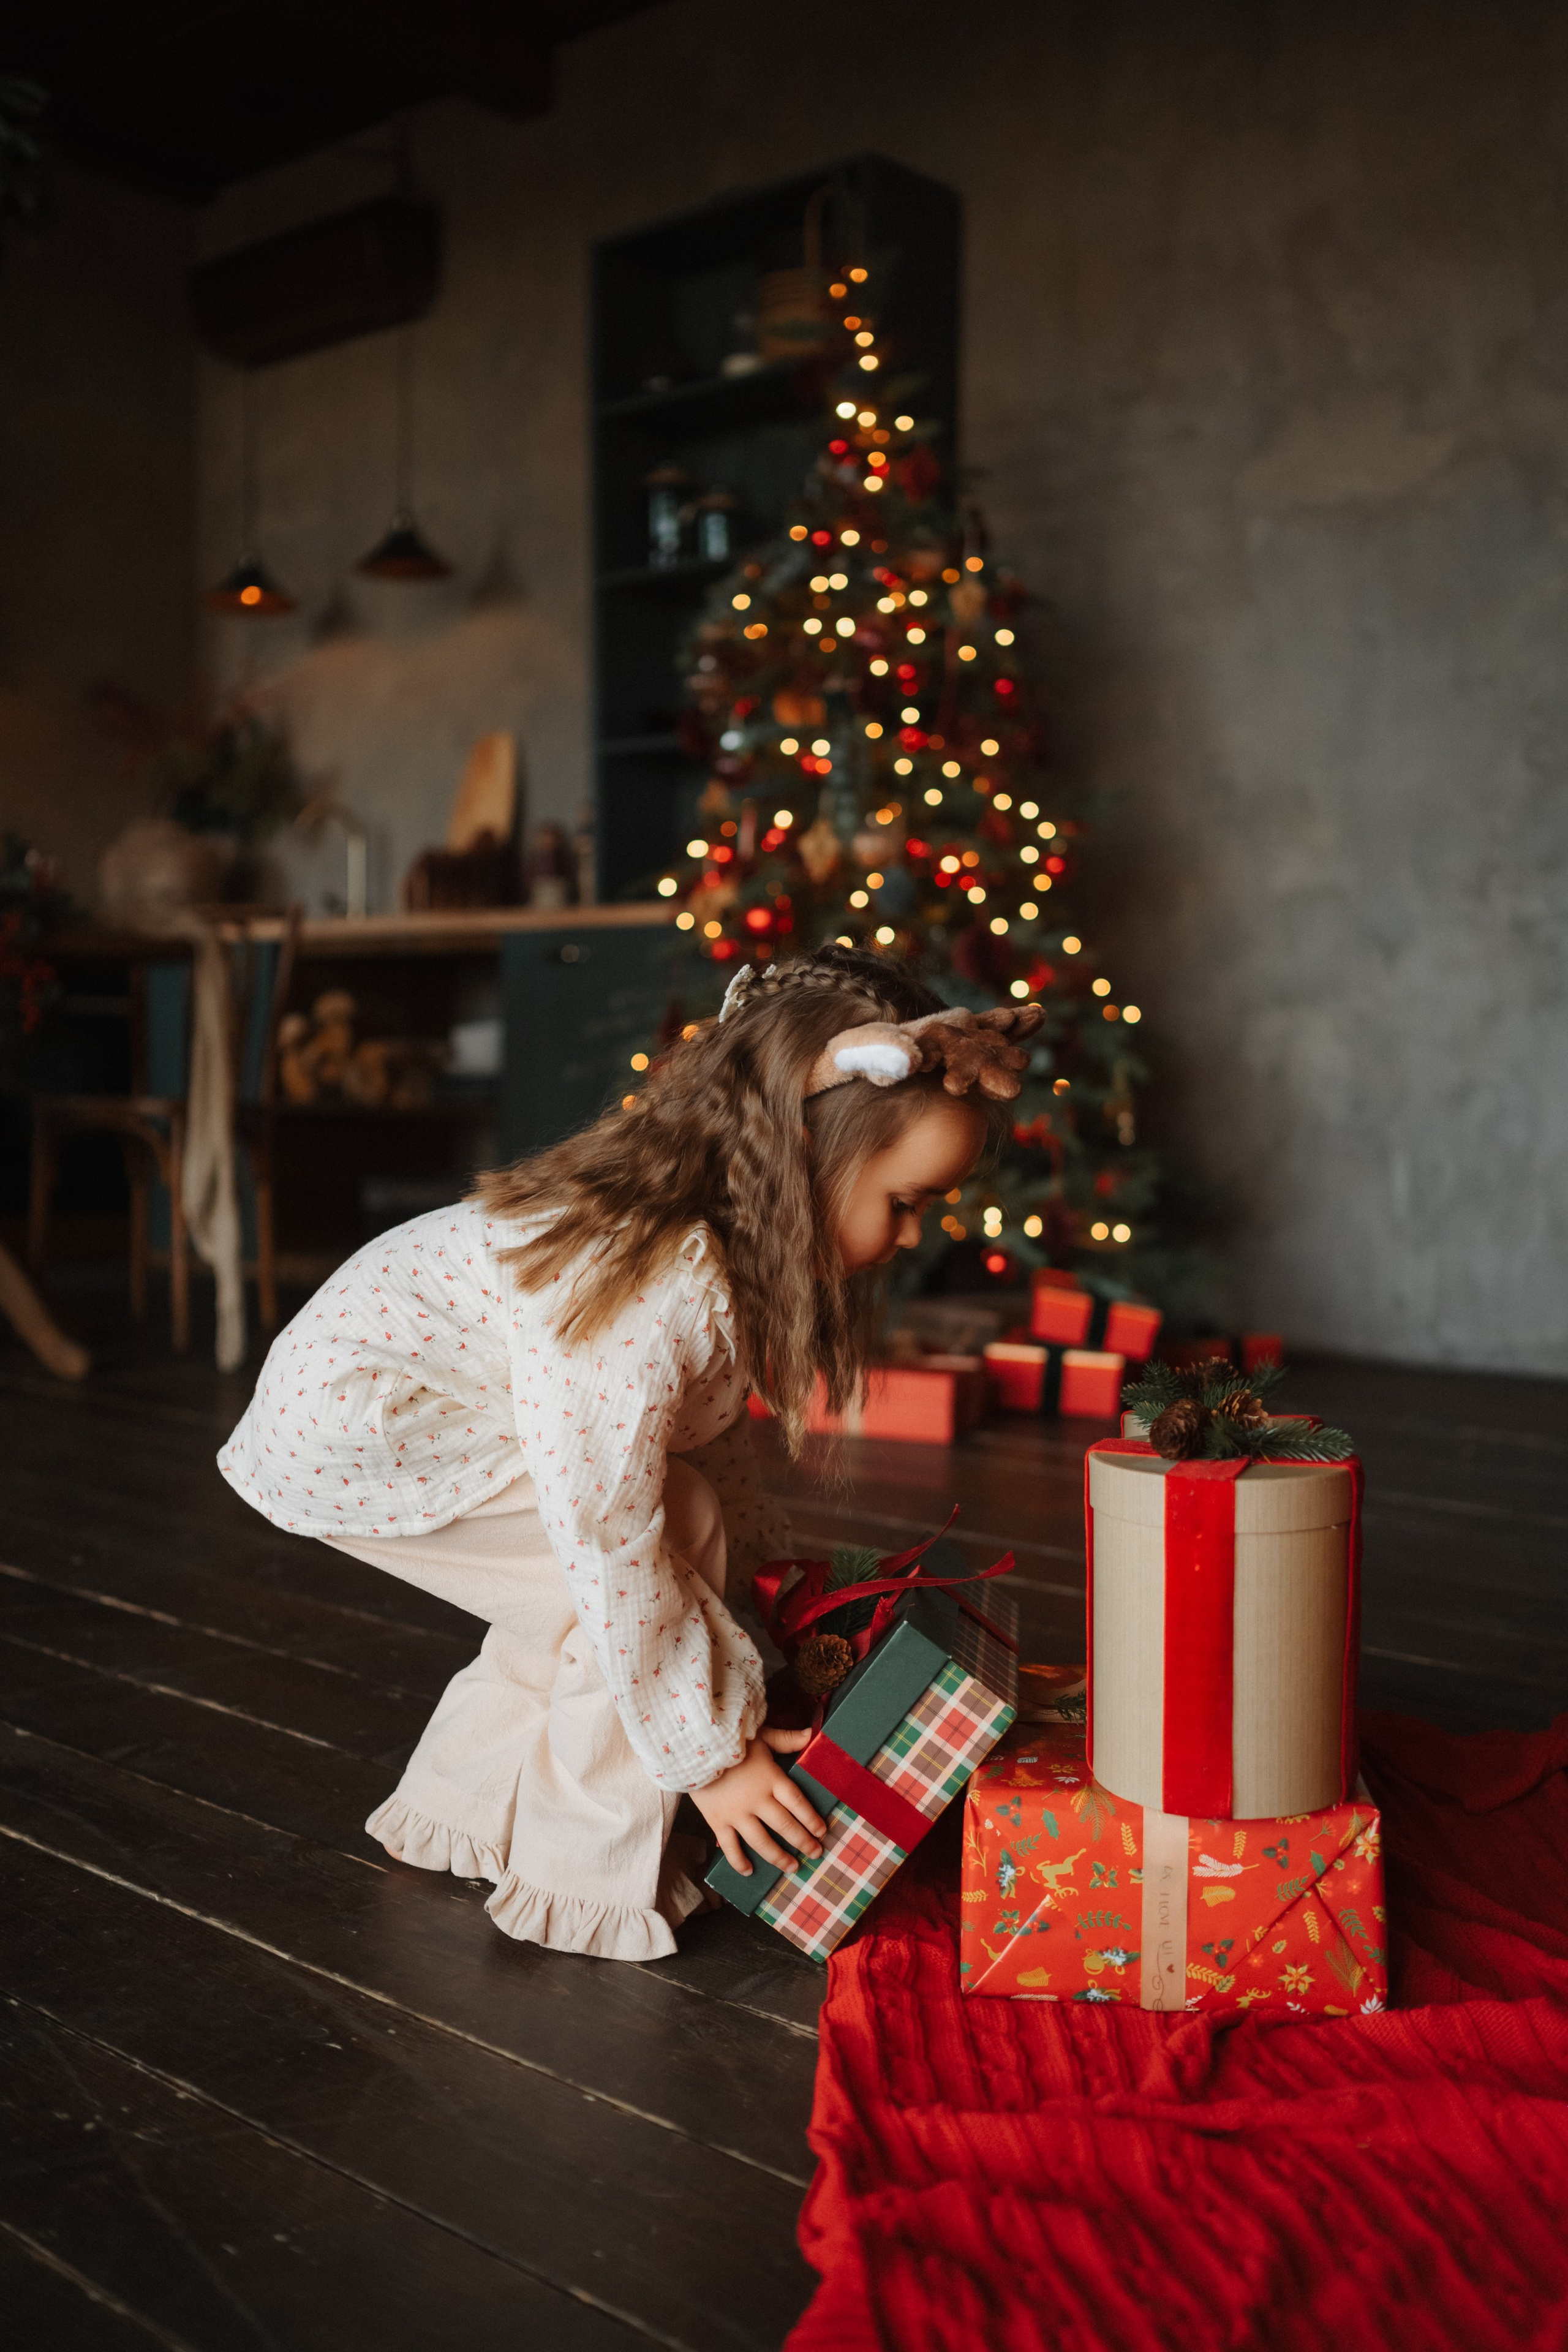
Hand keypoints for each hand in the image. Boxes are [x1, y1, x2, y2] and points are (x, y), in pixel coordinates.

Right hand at [691, 1728, 827, 1876]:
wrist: (691, 1747)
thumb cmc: (730, 1740)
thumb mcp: (760, 1735)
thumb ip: (785, 1739)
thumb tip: (811, 1733)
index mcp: (770, 1778)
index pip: (798, 1803)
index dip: (812, 1820)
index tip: (822, 1832)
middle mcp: (757, 1800)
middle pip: (785, 1825)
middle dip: (803, 1842)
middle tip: (816, 1854)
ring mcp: (737, 1814)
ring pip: (762, 1842)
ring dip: (779, 1857)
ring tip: (792, 1867)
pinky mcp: (717, 1821)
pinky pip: (731, 1847)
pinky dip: (739, 1861)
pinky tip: (749, 1871)